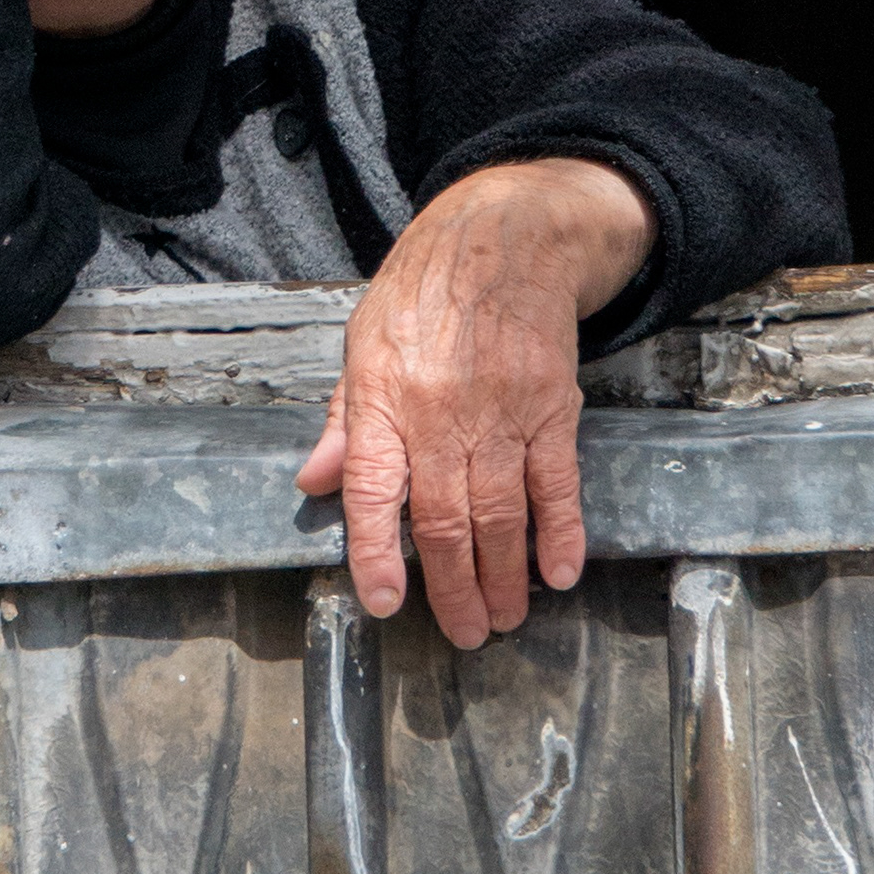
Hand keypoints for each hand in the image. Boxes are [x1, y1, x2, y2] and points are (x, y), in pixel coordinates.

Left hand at [296, 158, 651, 645]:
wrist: (503, 239)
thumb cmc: (423, 294)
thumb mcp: (362, 344)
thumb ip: (343, 422)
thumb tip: (313, 484)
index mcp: (383, 398)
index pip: (374, 491)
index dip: (375, 552)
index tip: (383, 603)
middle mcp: (440, 413)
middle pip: (446, 520)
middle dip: (453, 589)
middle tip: (462, 633)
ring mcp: (501, 413)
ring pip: (501, 515)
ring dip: (503, 577)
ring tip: (502, 619)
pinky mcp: (551, 408)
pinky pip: (556, 483)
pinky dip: (560, 532)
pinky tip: (559, 572)